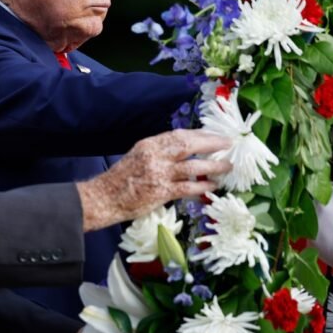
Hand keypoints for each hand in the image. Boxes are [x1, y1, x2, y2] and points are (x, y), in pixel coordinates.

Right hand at [78, 129, 231, 231]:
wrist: (105, 198)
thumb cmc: (122, 179)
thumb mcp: (138, 156)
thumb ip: (159, 152)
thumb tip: (184, 150)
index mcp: (149, 144)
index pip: (179, 134)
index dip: (199, 134)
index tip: (214, 135)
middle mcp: (154, 155)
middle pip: (188, 144)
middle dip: (211, 143)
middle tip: (228, 144)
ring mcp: (158, 173)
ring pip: (193, 165)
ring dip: (213, 166)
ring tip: (227, 166)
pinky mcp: (161, 192)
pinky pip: (188, 187)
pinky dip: (202, 186)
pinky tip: (212, 186)